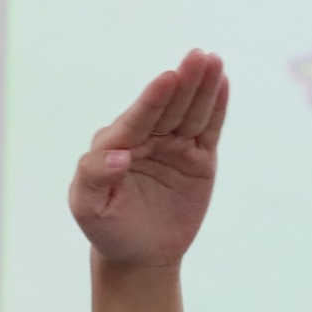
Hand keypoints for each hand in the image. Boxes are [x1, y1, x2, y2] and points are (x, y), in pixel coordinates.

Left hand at [69, 50, 228, 267]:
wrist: (138, 255)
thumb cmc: (107, 228)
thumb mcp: (88, 208)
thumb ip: (94, 177)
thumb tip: (120, 156)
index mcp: (116, 144)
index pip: (137, 118)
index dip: (152, 99)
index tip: (167, 78)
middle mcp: (146, 138)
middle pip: (168, 107)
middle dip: (183, 82)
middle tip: (198, 56)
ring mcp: (174, 146)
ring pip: (191, 113)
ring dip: (203, 87)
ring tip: (213, 61)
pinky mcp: (198, 158)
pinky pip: (208, 129)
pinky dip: (217, 107)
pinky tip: (223, 83)